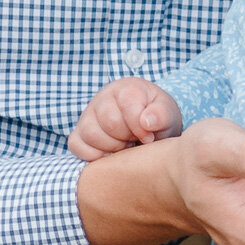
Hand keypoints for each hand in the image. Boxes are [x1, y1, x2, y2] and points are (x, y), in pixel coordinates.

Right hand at [68, 78, 182, 159]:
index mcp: (126, 89)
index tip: (150, 138)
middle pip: (110, 122)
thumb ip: (162, 114)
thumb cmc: (156, 119)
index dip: (140, 128)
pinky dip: (93, 155)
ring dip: (111, 147)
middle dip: (127, 137)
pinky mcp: (78, 133)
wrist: (146, 126)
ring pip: (91, 134)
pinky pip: (76, 145)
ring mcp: (88, 116)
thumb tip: (147, 122)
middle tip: (136, 140)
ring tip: (124, 145)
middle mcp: (103, 98)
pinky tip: (109, 153)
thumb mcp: (167, 114)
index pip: (128, 105)